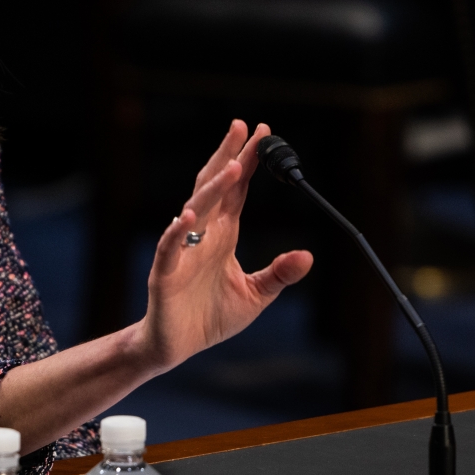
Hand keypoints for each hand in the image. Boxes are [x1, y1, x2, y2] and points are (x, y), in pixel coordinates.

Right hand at [135, 121, 312, 372]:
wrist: (175, 346)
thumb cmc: (210, 317)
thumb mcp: (255, 295)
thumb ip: (279, 274)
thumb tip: (309, 256)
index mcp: (222, 235)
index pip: (236, 189)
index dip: (248, 161)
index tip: (262, 134)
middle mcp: (202, 236)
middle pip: (214, 187)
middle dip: (228, 156)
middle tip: (242, 127)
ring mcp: (182, 252)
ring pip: (196, 210)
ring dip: (213, 188)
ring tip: (232, 166)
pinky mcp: (165, 274)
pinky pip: (170, 249)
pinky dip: (177, 233)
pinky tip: (188, 217)